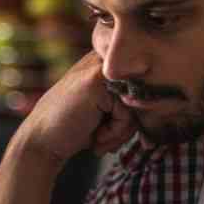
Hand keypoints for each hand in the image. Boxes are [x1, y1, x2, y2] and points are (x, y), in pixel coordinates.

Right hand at [19, 52, 135, 164]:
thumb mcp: (103, 111)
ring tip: (98, 139)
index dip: (131, 113)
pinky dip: (114, 132)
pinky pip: (127, 112)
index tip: (107, 130)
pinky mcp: (96, 80)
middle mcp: (100, 61)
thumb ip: (127, 101)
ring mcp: (97, 67)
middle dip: (127, 126)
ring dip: (120, 133)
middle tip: (105, 140)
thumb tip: (162, 103)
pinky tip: (94, 137)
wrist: (42, 142)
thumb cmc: (73, 129)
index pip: (140, 85)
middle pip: (140, 95)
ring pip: (135, 105)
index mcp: (102, 64)